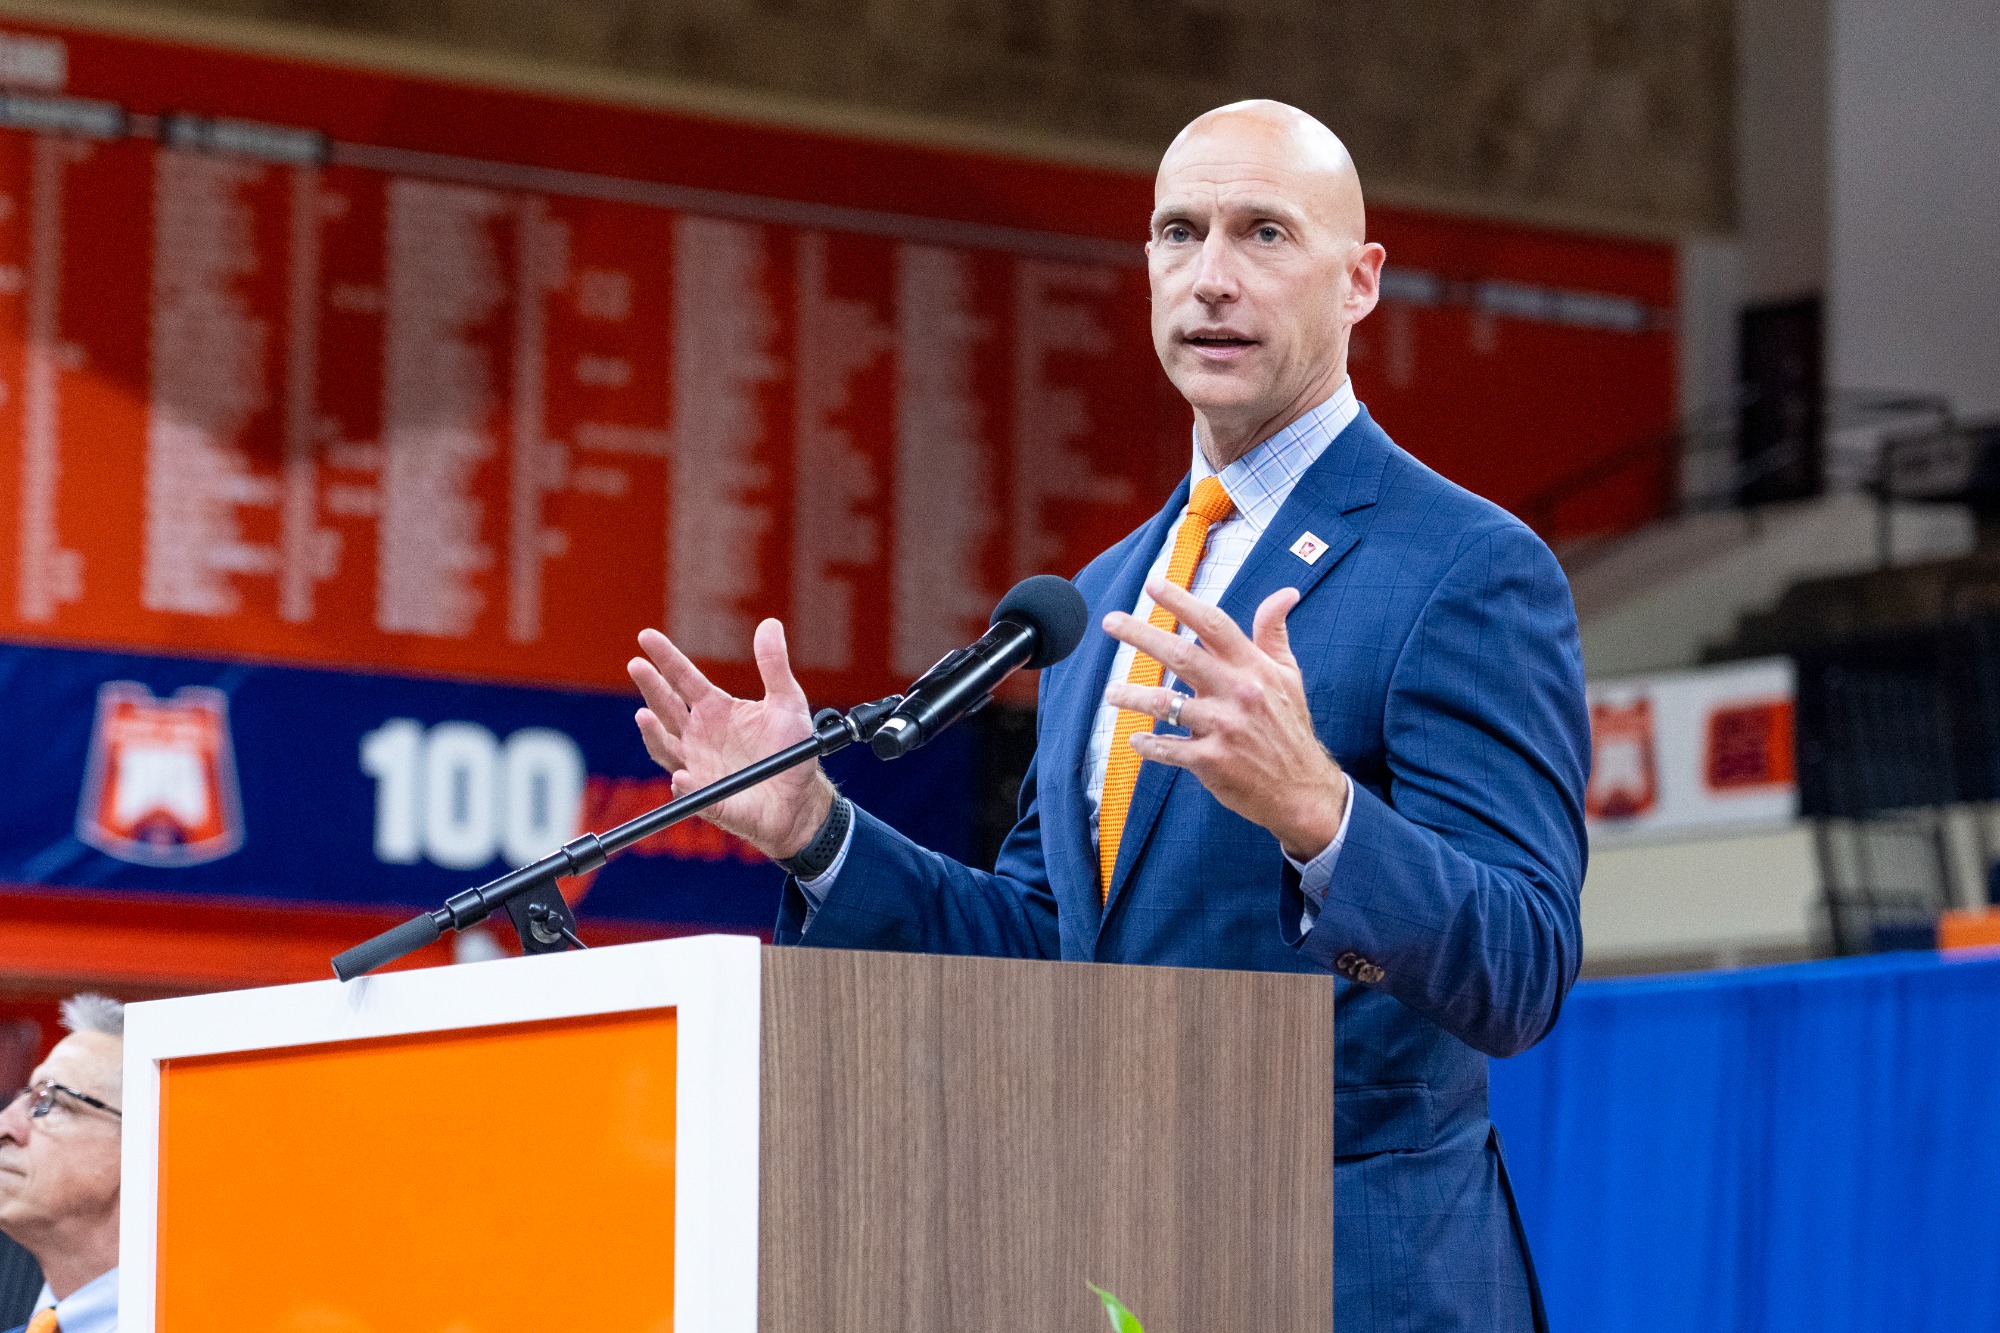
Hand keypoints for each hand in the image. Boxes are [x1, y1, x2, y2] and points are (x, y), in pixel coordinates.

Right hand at [628, 619, 835, 860]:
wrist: (799, 799)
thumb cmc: (791, 751)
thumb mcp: (788, 702)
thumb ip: (774, 665)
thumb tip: (770, 623)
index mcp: (714, 709)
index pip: (683, 678)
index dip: (665, 657)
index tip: (646, 636)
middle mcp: (697, 735)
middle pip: (666, 707)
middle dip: (650, 686)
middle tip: (637, 665)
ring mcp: (697, 766)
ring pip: (665, 748)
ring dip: (653, 733)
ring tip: (644, 715)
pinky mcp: (707, 799)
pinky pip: (692, 792)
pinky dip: (684, 784)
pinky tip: (682, 775)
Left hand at [1102, 578, 1348, 860]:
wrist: (1303, 790)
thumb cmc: (1290, 727)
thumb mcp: (1288, 676)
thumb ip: (1274, 634)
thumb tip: (1285, 593)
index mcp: (1253, 668)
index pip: (1214, 625)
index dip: (1182, 602)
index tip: (1153, 585)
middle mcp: (1237, 693)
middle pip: (1181, 655)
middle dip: (1141, 635)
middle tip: (1109, 621)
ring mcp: (1223, 728)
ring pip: (1167, 704)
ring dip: (1133, 696)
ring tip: (1110, 693)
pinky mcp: (1212, 761)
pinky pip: (1168, 749)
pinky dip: (1148, 744)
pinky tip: (1135, 739)